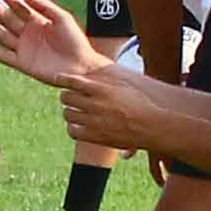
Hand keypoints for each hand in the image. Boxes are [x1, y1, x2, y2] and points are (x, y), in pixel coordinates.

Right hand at [0, 0, 101, 88]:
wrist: (81, 67)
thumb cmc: (75, 41)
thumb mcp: (62, 18)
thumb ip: (44, 6)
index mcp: (38, 21)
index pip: (20, 6)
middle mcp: (28, 33)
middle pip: (9, 20)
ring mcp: (24, 48)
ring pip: (3, 36)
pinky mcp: (22, 63)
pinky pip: (3, 56)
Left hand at [52, 59, 174, 149]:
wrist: (151, 126)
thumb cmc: (139, 103)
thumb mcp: (124, 85)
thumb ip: (105, 80)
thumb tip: (90, 74)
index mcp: (102, 89)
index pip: (73, 81)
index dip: (62, 79)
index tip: (59, 78)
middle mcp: (95, 104)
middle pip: (66, 97)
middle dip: (67, 95)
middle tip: (71, 96)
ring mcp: (94, 121)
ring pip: (67, 113)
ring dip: (69, 110)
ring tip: (76, 110)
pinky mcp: (94, 136)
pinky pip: (72, 130)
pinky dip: (73, 127)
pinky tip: (79, 124)